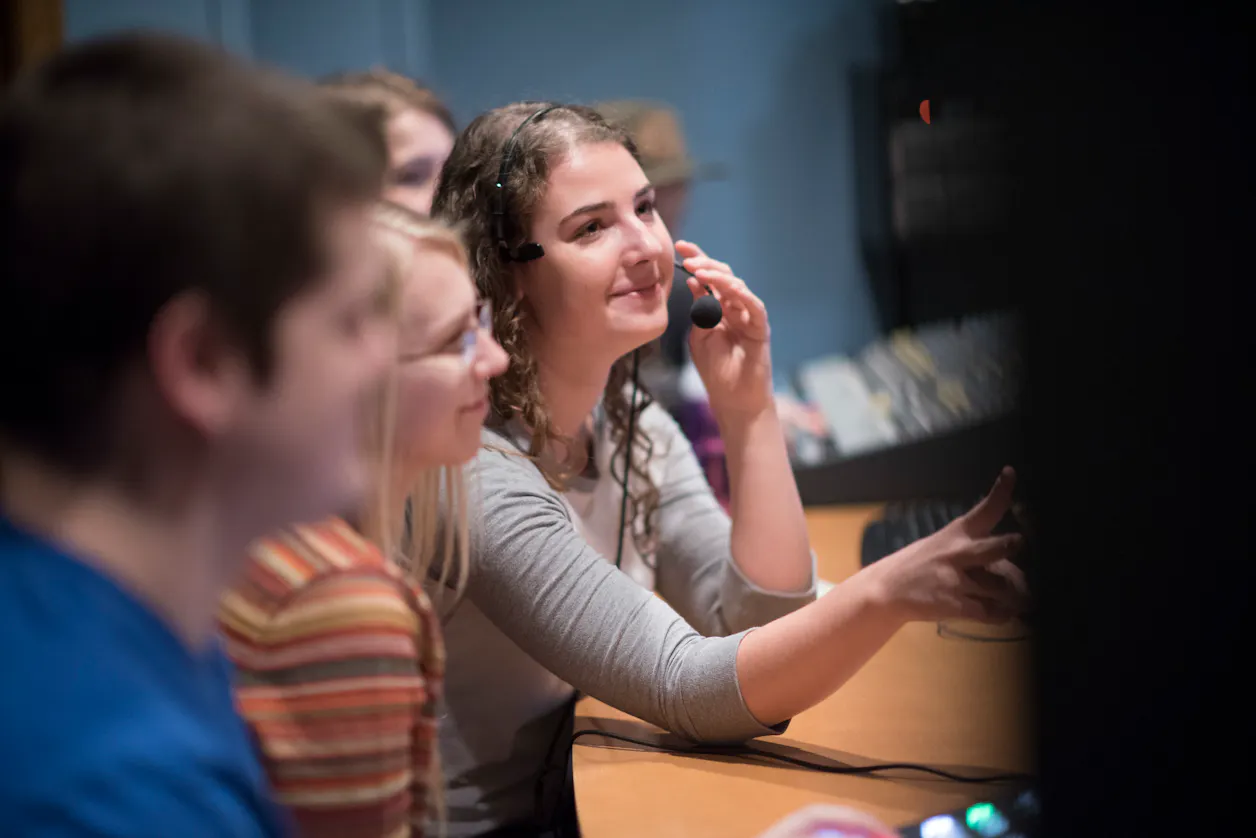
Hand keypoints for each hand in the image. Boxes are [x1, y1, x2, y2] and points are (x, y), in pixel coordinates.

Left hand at [676, 240, 772, 416]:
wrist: (733, 400)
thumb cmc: (716, 371)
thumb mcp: (699, 336)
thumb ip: (699, 311)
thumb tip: (693, 281)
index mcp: (718, 308)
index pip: (708, 278)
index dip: (696, 259)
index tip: (678, 246)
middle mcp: (735, 307)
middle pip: (723, 276)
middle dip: (705, 262)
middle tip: (686, 255)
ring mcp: (748, 316)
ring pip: (737, 287)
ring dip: (718, 277)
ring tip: (698, 271)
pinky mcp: (760, 328)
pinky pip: (753, 306)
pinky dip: (741, 295)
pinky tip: (727, 288)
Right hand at [863, 467, 1028, 624]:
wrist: (885, 590)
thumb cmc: (920, 566)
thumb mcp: (942, 546)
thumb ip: (976, 553)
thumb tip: (1015, 569)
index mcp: (955, 534)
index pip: (982, 510)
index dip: (1000, 491)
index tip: (1010, 472)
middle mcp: (956, 553)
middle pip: (994, 547)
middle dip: (1011, 545)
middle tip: (1020, 542)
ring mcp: (954, 579)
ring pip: (1001, 586)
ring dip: (1017, 595)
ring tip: (1024, 599)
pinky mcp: (953, 604)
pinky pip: (990, 612)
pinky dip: (1003, 615)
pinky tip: (1004, 613)